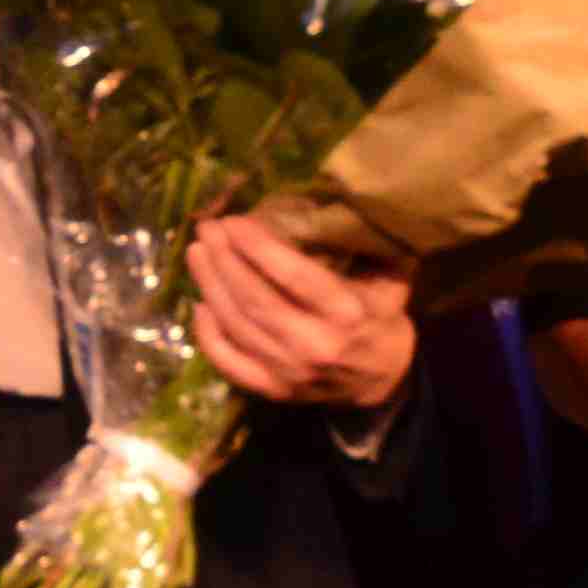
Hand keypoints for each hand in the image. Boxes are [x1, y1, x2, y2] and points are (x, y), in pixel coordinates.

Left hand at [189, 212, 415, 409]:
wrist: (383, 382)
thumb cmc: (382, 318)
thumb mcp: (390, 279)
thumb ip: (368, 245)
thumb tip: (340, 198)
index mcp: (346, 313)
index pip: (293, 276)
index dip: (258, 247)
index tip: (233, 221)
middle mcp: (314, 344)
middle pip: (255, 300)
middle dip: (224, 260)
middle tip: (206, 228)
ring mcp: (289, 372)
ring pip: (237, 326)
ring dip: (210, 286)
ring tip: (197, 252)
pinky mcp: (273, 389)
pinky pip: (229, 362)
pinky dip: (208, 335)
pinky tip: (199, 305)